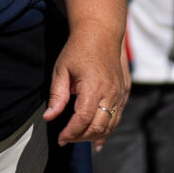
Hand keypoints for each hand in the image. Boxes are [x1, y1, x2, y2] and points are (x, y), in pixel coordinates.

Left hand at [45, 24, 127, 146]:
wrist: (101, 32)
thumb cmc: (78, 49)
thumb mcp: (61, 70)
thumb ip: (56, 96)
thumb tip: (49, 118)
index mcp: (93, 86)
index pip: (82, 120)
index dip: (71, 133)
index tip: (60, 139)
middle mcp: (110, 92)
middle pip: (98, 127)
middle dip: (81, 138)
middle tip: (67, 139)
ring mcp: (120, 93)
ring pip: (110, 125)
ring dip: (95, 136)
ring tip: (79, 139)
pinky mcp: (124, 92)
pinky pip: (118, 117)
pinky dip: (108, 130)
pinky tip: (98, 139)